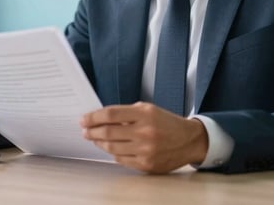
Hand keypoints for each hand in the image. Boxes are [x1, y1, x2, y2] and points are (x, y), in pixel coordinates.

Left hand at [80, 102, 208, 173]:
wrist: (189, 141)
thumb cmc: (167, 123)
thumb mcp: (149, 110)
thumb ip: (127, 113)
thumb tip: (101, 118)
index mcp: (145, 114)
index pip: (111, 114)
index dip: (93, 117)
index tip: (84, 120)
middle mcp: (145, 132)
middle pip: (108, 132)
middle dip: (92, 131)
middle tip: (85, 131)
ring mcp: (146, 150)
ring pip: (112, 148)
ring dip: (99, 143)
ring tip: (95, 139)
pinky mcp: (146, 165)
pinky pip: (121, 160)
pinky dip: (113, 153)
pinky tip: (110, 148)